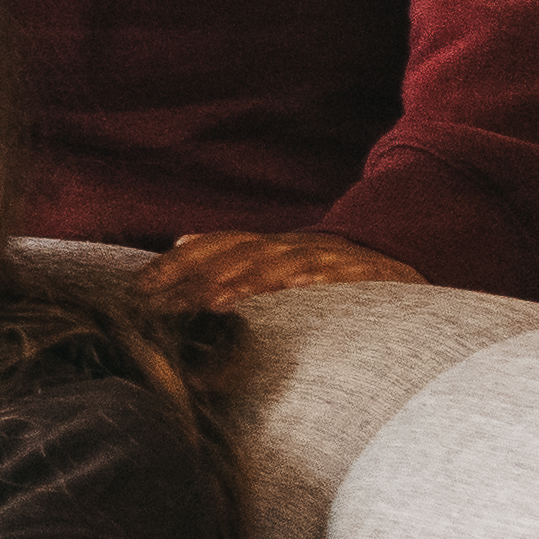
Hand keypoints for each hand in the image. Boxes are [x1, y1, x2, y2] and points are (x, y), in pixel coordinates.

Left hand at [139, 230, 422, 311]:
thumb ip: (230, 252)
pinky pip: (342, 276)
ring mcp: (329, 257)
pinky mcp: (368, 272)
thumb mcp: (276, 256)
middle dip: (203, 275)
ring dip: (250, 279)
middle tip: (171, 299)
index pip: (215, 246)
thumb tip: (179, 240)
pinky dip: (318, 281)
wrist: (397, 255)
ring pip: (285, 263)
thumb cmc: (322, 268)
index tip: (141, 287)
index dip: (178, 263)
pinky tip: (298, 290)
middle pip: (242, 254)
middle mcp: (293, 246)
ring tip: (219, 299)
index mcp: (267, 246)